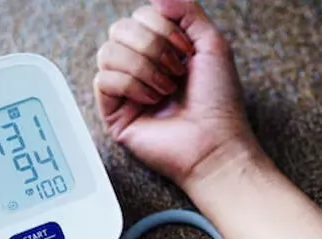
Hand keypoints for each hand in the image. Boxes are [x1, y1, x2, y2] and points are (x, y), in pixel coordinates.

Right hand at [94, 0, 258, 188]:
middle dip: (152, 46)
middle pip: (119, 29)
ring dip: (144, 68)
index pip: (140, 16)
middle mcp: (140, 66)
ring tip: (166, 89)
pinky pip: (103, 80)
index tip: (187, 52)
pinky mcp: (113, 113)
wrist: (216, 142)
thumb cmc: (219, 101)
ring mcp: (125, 90)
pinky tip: (151, 101)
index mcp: (161, 49)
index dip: (162, 28)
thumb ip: (186, 10)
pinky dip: (131, 86)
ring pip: (107, 52)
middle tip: (176, 72)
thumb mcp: (212, 43)